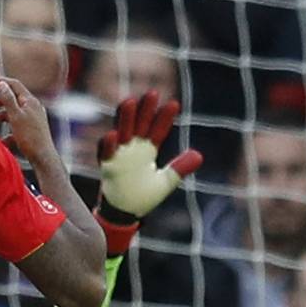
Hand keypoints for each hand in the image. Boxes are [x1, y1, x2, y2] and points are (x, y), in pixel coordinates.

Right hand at [0, 76, 55, 162]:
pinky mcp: (29, 131)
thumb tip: (2, 84)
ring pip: (9, 115)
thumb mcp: (16, 116)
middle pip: (8, 101)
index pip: (13, 85)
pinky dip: (5, 133)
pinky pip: (14, 128)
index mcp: (29, 101)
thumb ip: (8, 99)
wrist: (43, 157)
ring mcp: (31, 119)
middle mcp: (31, 108)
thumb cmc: (30, 137)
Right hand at [96, 91, 202, 221]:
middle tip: (153, 93)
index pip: (158, 130)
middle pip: (139, 124)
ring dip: (125, 118)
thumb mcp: (166, 182)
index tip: (174, 104)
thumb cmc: (143, 197)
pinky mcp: (107, 166)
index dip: (164, 118)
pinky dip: (108, 144)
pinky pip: (106, 153)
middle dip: (145, 110)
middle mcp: (133, 148)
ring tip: (129, 101)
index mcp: (148, 150)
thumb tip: (199, 155)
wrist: (125, 214)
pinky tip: (113, 134)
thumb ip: (180, 168)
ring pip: (121, 131)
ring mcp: (119, 155)